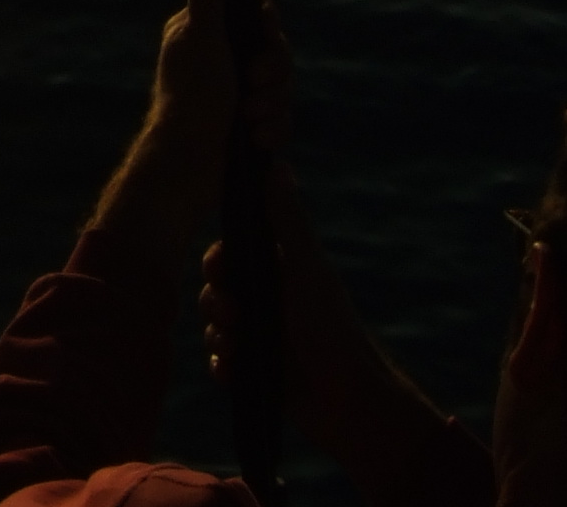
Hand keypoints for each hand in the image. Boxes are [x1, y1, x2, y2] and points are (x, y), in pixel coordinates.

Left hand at [146, 0, 283, 168]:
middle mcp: (221, 59)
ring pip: (281, 88)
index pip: (254, 13)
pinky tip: (254, 142)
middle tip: (252, 86)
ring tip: (248, 120)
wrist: (189, 170)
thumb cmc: (191, 99)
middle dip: (272, 74)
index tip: (261, 40)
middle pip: (275, 51)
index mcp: (205, 32)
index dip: (267, 28)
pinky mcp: (248, 126)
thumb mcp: (203, 37)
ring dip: (272, 106)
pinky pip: (281, 120)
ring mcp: (235, 94)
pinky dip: (272, 132)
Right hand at [202, 153, 452, 497]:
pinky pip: (222, 360)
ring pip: (217, 324)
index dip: (218, 260)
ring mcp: (262, 335)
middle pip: (218, 288)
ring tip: (236, 346)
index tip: (219, 270)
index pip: (232, 253)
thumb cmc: (332, 329)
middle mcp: (269, 299)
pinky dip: (223, 365)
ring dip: (218, 334)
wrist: (350, 403)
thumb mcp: (305, 269)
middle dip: (216, 301)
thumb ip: (287, 219)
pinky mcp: (257, 369)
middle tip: (233, 314)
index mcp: (280, 271)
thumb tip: (277, 162)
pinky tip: (234, 370)